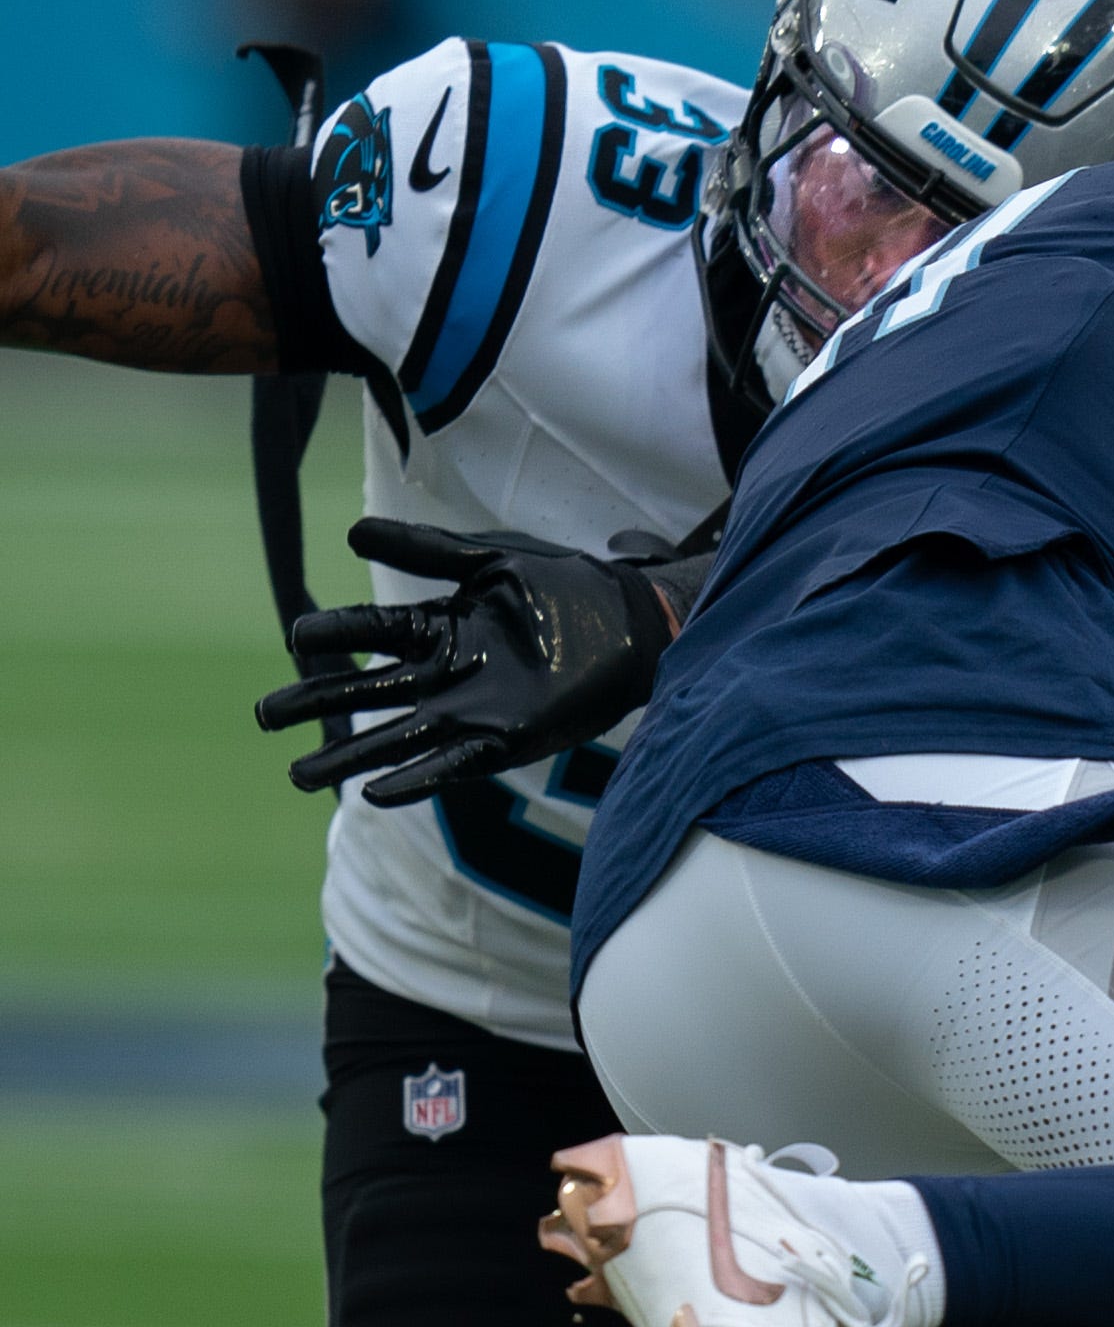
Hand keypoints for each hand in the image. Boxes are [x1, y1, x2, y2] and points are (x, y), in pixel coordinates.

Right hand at [255, 520, 681, 805]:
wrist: (635, 622)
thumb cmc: (567, 587)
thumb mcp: (494, 558)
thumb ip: (428, 550)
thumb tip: (351, 534)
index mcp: (439, 625)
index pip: (372, 630)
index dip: (335, 633)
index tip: (297, 637)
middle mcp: (446, 671)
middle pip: (368, 689)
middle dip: (318, 702)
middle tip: (265, 716)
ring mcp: (472, 707)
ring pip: (396, 736)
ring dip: (350, 757)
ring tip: (299, 776)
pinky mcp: (505, 737)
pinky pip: (453, 763)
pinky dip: (416, 779)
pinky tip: (377, 792)